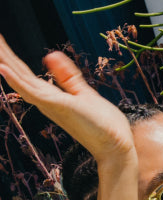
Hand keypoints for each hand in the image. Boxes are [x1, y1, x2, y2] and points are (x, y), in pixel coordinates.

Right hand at [0, 36, 133, 165]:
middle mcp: (44, 100)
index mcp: (48, 96)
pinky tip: (3, 68)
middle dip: (3, 55)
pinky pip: (32, 92)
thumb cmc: (102, 124)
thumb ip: (65, 75)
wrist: (115, 144)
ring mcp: (48, 103)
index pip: (23, 72)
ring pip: (20, 79)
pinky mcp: (56, 106)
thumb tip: (50, 55)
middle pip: (17, 73)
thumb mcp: (82, 91)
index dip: (9, 56)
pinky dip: (16, 81)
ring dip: (4, 62)